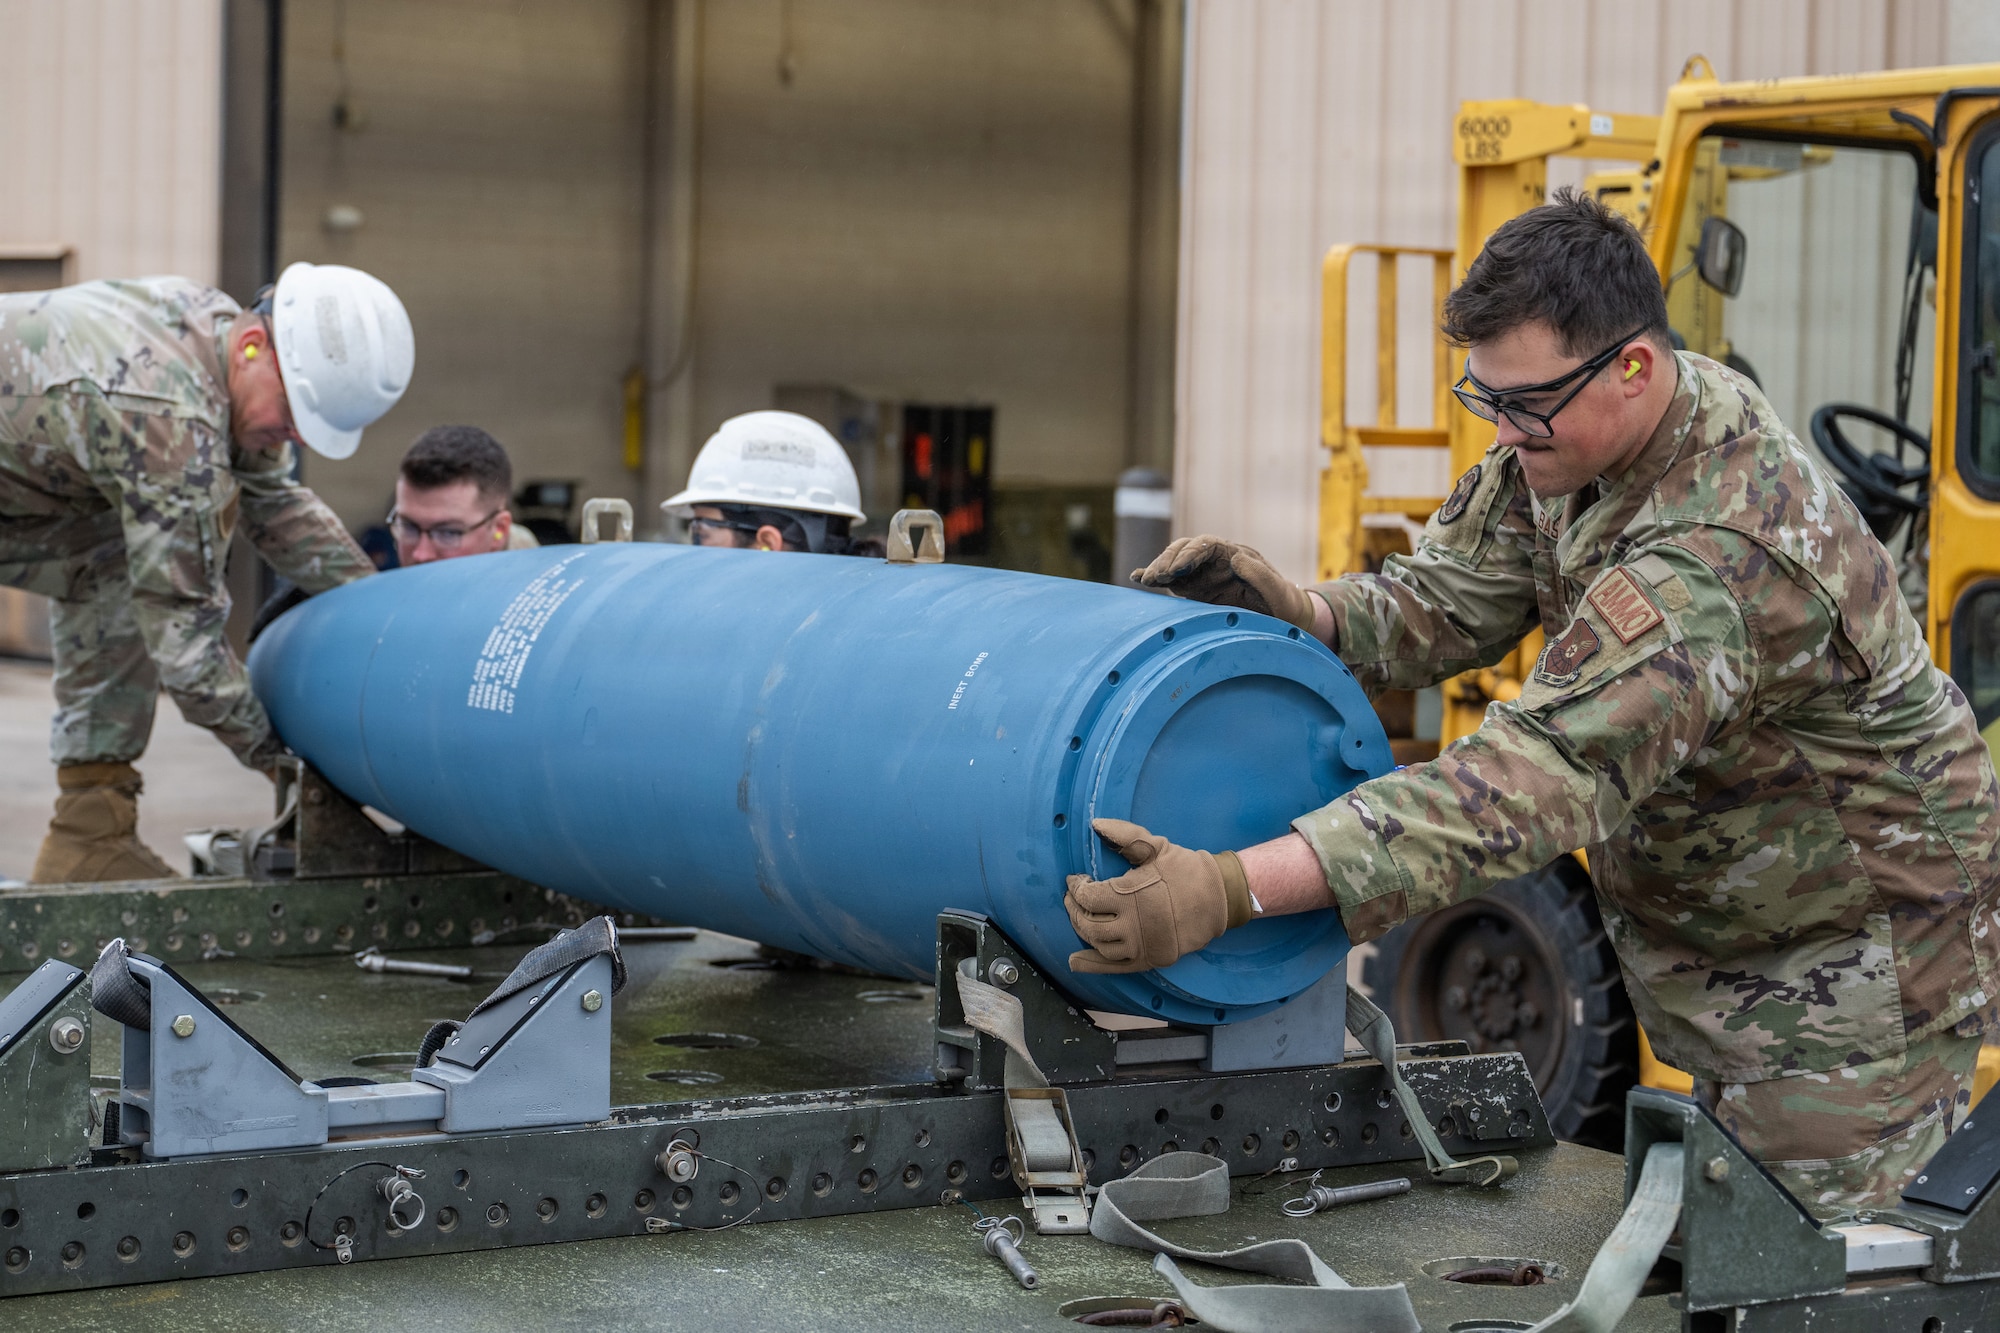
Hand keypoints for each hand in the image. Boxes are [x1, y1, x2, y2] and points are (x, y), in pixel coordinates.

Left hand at [1065, 819, 1254, 973]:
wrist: (1220, 897)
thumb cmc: (1186, 869)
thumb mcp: (1156, 847)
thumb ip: (1124, 836)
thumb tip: (1095, 824)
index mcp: (1129, 895)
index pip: (1087, 897)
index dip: (1076, 888)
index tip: (1076, 880)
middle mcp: (1131, 924)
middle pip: (1088, 923)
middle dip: (1074, 909)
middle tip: (1073, 898)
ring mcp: (1140, 945)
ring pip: (1098, 944)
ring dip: (1083, 931)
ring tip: (1081, 918)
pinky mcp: (1149, 959)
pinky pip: (1114, 967)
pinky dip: (1092, 965)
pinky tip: (1075, 961)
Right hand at [1131, 536, 1317, 631]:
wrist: (1284, 617)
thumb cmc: (1283, 604)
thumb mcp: (1279, 591)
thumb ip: (1261, 575)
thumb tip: (1235, 559)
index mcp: (1235, 555)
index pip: (1207, 545)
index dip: (1190, 553)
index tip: (1178, 567)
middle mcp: (1215, 561)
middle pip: (1185, 550)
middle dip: (1168, 560)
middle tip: (1154, 577)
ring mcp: (1204, 574)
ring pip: (1175, 563)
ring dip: (1159, 569)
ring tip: (1144, 580)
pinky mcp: (1196, 589)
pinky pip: (1173, 580)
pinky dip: (1155, 578)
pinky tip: (1137, 579)